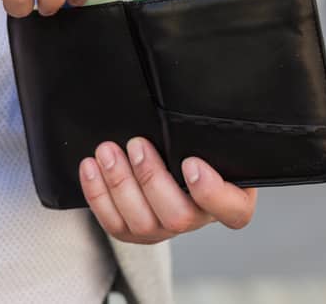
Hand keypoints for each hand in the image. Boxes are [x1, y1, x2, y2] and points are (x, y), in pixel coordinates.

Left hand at [79, 138, 256, 243]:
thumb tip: (195, 95)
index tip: (190, 163)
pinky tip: (90, 168)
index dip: (211, 192)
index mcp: (229, 197)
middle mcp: (198, 217)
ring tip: (106, 151)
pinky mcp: (135, 231)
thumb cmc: (197, 143)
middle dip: (151, 179)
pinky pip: (115, 223)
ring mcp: (165, 228)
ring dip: (119, 184)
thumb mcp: (211, 134)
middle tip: (136, 145)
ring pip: (142, 222)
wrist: (170, 154)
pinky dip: (99, 195)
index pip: (234, 210)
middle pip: (178, 217)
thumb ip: (208, 128)